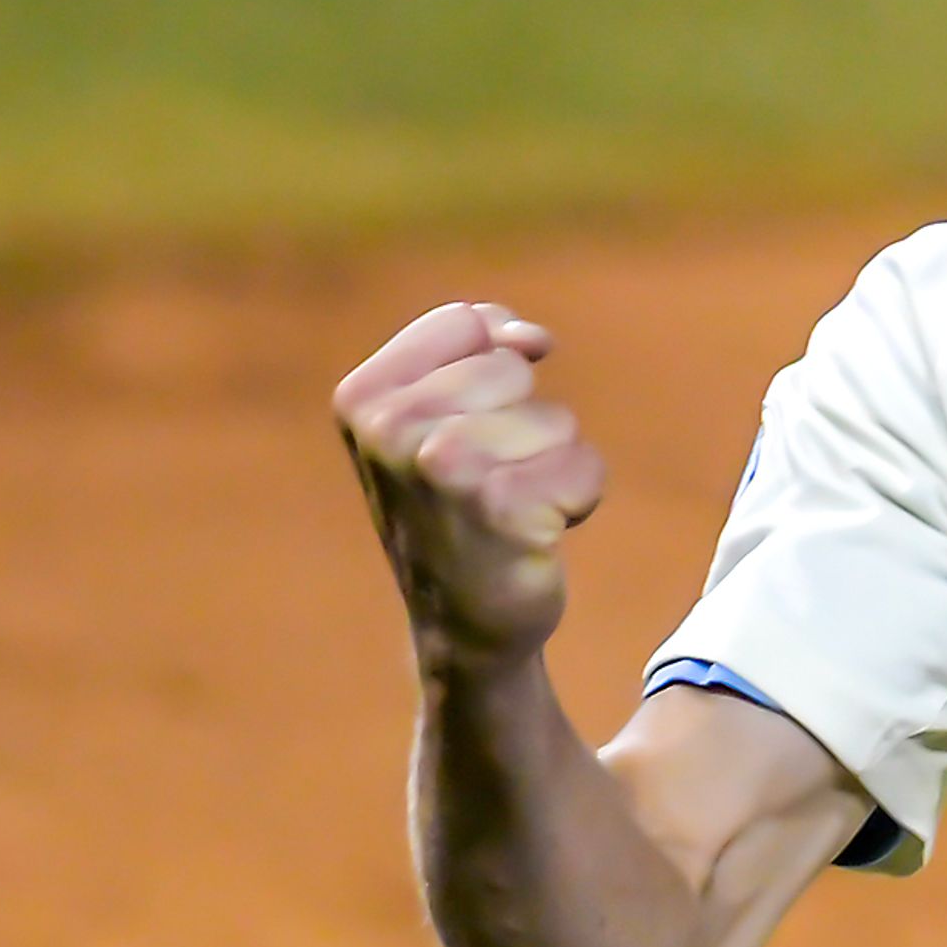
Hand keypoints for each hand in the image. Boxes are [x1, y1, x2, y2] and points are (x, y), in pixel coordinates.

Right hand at [335, 301, 607, 671]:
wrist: (460, 623)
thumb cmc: (456, 507)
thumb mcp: (437, 416)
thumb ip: (478, 348)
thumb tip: (532, 338)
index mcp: (362, 397)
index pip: (466, 323)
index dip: (495, 362)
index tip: (478, 419)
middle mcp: (390, 430)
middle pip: (513, 369)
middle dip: (525, 421)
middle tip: (489, 481)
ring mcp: (442, 468)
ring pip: (557, 420)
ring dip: (553, 464)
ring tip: (510, 509)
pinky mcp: (500, 509)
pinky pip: (584, 468)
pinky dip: (577, 499)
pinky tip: (534, 535)